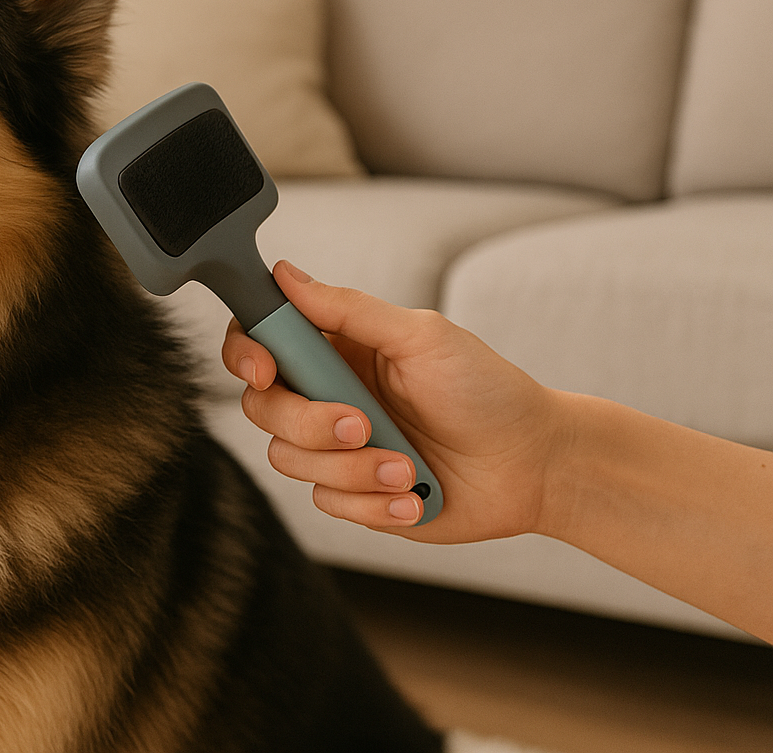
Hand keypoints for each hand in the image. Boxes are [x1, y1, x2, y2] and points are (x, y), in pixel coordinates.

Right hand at [220, 261, 564, 542]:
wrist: (532, 466)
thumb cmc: (487, 392)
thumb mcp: (422, 337)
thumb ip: (347, 309)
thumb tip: (286, 274)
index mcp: (337, 349)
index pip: (259, 341)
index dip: (246, 354)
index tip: (267, 369)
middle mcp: (327, 395)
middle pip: (262, 408)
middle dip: (310, 423)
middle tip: (363, 424)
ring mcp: (337, 448)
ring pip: (289, 460)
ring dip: (352, 470)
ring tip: (408, 468)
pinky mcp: (353, 494)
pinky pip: (326, 503)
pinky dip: (373, 504)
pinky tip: (415, 497)